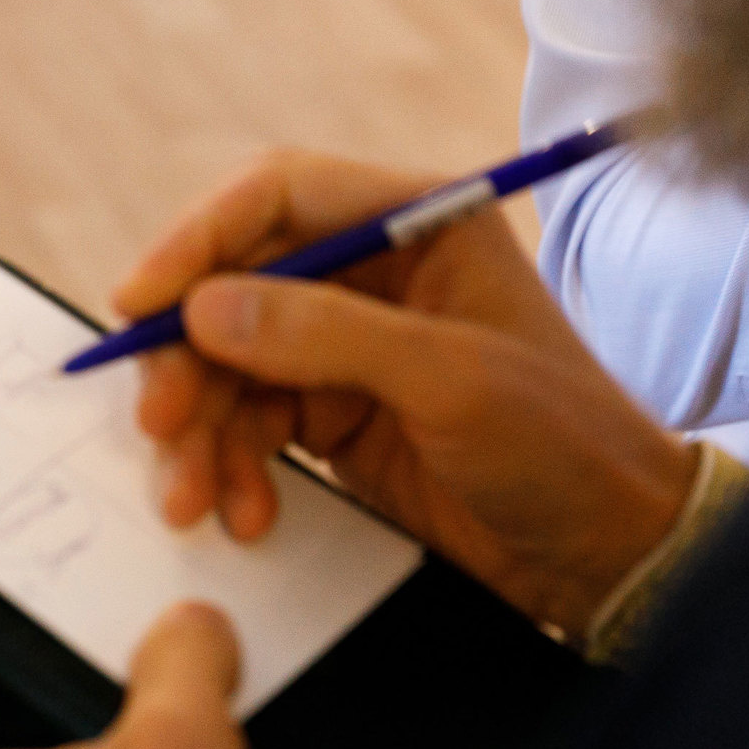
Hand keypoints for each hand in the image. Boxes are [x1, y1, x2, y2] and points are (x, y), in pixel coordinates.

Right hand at [118, 150, 695, 633]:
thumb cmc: (563, 445)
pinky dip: (233, 467)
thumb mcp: (449, 380)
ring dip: (202, 430)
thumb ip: (324, 336)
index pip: (278, 195)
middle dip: (189, 357)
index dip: (198, 239)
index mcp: (420, 223)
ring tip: (195, 497)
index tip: (140, 303)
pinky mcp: (337, 416)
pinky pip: (251, 425)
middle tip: (163, 421)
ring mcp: (352, 346)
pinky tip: (245, 512)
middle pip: (236, 283)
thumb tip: (205, 308)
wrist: (607, 554)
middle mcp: (376, 273)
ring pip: (231, 363)